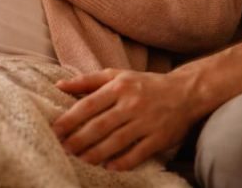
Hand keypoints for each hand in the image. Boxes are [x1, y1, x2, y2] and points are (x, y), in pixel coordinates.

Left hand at [52, 69, 201, 170]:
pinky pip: (138, 153)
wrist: (185, 92)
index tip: (55, 130)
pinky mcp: (159, 138)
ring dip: (96, 153)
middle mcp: (131, 103)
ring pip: (116, 141)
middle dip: (79, 140)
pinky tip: (108, 166)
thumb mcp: (117, 75)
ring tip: (81, 159)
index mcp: (119, 87)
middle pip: (100, 126)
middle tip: (64, 149)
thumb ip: (87, 81)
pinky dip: (122, 162)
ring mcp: (146, 122)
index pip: (89, 104)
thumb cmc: (144, 84)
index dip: (70, 119)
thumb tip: (59, 84)